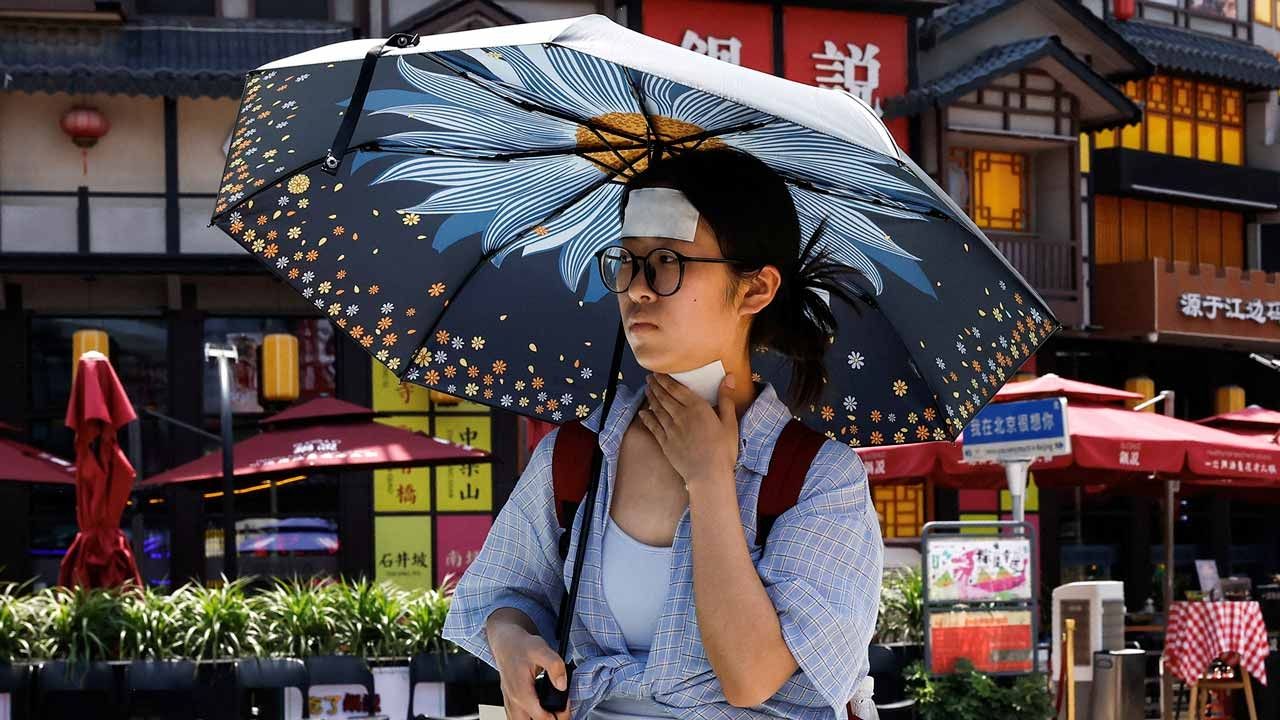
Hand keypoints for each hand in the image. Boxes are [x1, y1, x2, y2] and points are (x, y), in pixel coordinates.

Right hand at [489, 624, 569, 719]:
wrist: (505, 641)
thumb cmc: (520, 645)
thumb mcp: (541, 649)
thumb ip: (555, 666)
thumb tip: (562, 684)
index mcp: (521, 692)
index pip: (542, 718)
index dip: (559, 716)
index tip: (567, 708)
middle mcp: (513, 700)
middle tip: (559, 713)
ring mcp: (510, 701)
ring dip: (536, 719)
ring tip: (551, 713)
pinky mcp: (509, 699)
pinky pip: (515, 717)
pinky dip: (528, 717)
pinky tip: (538, 711)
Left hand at [637, 373, 738, 491]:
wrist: (708, 474)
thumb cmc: (723, 450)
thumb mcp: (729, 423)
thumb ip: (726, 399)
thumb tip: (729, 377)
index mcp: (697, 407)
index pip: (677, 388)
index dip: (665, 379)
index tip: (659, 373)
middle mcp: (681, 415)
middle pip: (664, 396)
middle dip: (655, 385)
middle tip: (649, 378)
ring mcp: (670, 429)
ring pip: (657, 409)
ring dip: (651, 397)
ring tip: (647, 389)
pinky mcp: (665, 443)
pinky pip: (653, 426)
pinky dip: (647, 418)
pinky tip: (643, 412)